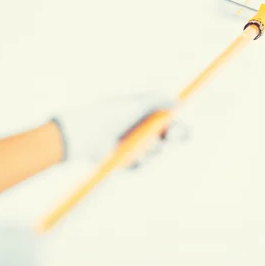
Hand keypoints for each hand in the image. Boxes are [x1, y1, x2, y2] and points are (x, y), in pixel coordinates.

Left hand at [53, 92, 189, 166]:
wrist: (84, 132)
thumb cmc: (109, 113)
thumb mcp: (136, 104)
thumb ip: (158, 100)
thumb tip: (179, 102)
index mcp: (147, 114)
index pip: (171, 120)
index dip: (179, 126)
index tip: (177, 128)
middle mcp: (144, 130)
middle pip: (170, 137)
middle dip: (173, 137)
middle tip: (167, 136)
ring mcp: (136, 146)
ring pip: (156, 152)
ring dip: (148, 148)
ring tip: (132, 142)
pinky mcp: (127, 161)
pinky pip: (140, 164)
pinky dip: (134, 160)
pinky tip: (122, 153)